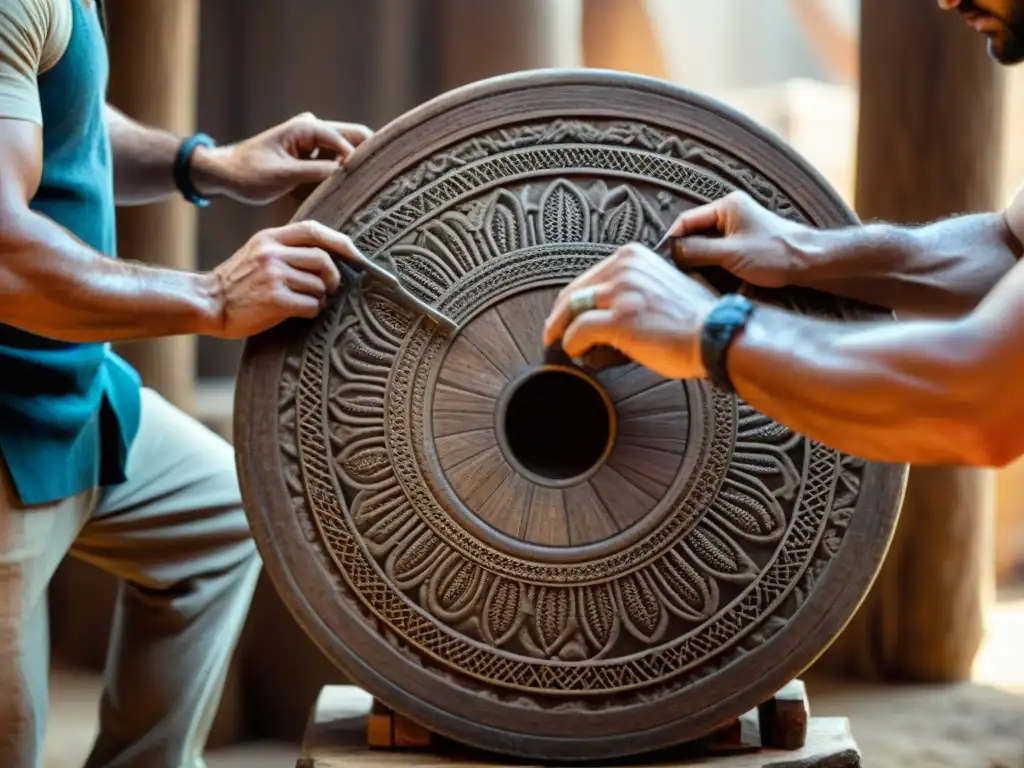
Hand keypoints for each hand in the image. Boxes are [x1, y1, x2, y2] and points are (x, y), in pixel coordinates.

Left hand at [192, 112, 372, 204]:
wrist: (225, 174)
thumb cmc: (248, 173)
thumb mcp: (283, 176)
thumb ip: (317, 172)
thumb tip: (347, 171)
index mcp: (306, 128)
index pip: (347, 138)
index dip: (361, 159)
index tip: (374, 182)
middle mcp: (313, 129)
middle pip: (353, 139)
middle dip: (365, 158)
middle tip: (380, 183)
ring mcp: (313, 141)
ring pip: (346, 151)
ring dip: (352, 168)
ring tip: (365, 190)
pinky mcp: (310, 154)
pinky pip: (334, 162)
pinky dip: (339, 175)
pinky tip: (346, 191)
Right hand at [201, 220, 365, 338]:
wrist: (209, 302)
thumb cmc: (237, 281)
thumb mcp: (258, 251)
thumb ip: (286, 248)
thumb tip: (328, 254)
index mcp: (270, 237)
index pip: (313, 230)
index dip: (340, 242)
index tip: (356, 256)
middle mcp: (272, 253)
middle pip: (323, 259)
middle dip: (333, 277)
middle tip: (330, 288)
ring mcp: (274, 276)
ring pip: (319, 285)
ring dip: (320, 297)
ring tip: (309, 302)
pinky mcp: (275, 300)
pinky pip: (311, 305)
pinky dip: (313, 311)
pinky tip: (302, 312)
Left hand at [542, 244, 718, 379]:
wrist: (719, 335)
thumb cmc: (695, 320)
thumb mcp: (660, 286)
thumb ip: (632, 288)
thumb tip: (602, 310)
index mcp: (633, 256)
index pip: (588, 277)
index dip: (572, 300)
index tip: (566, 316)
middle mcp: (624, 267)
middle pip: (573, 292)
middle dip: (559, 317)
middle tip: (554, 334)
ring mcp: (620, 292)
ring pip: (570, 311)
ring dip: (561, 332)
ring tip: (562, 346)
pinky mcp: (619, 319)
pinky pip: (578, 332)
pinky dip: (572, 346)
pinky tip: (578, 354)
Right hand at [668, 191, 815, 287]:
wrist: (810, 261)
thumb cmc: (775, 254)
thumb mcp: (730, 254)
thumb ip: (697, 251)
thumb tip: (672, 251)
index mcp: (726, 206)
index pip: (687, 220)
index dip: (672, 239)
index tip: (662, 259)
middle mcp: (730, 212)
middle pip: (695, 232)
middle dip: (685, 252)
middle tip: (675, 272)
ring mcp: (738, 227)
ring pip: (706, 244)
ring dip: (699, 260)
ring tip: (691, 277)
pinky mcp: (744, 242)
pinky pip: (719, 251)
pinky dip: (712, 263)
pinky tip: (709, 277)